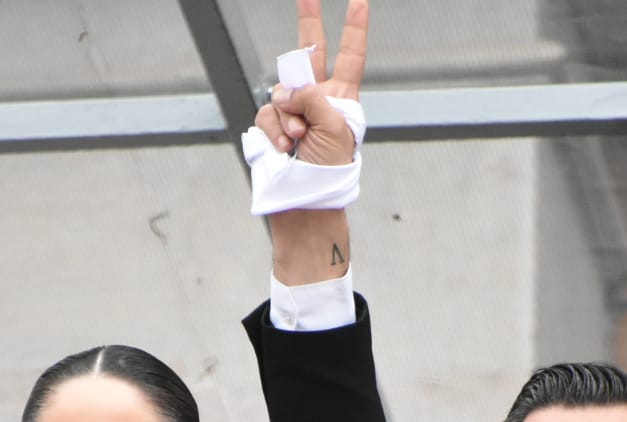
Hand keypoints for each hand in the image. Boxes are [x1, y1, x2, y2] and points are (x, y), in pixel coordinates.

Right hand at [253, 0, 367, 165]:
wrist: (305, 197)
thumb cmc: (330, 168)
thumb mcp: (334, 128)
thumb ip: (313, 98)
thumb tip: (287, 91)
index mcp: (341, 97)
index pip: (350, 56)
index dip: (354, 28)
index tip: (359, 1)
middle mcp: (317, 97)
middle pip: (311, 52)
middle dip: (308, 21)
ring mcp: (293, 109)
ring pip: (281, 91)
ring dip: (288, 116)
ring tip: (298, 139)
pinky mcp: (273, 123)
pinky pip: (267, 113)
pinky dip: (274, 129)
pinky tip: (284, 147)